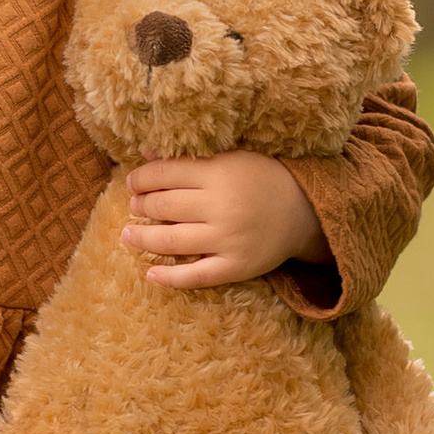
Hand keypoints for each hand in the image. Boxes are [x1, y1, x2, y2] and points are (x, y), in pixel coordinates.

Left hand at [123, 151, 326, 288]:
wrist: (305, 211)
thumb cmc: (261, 180)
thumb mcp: (230, 159)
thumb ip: (189, 159)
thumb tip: (145, 154)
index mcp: (219, 173)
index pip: (164, 175)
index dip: (141, 179)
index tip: (132, 183)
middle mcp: (221, 206)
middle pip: (164, 207)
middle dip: (142, 206)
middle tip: (135, 207)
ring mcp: (228, 239)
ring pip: (172, 242)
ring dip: (143, 239)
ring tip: (129, 235)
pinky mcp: (237, 266)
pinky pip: (197, 276)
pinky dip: (170, 278)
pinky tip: (150, 275)